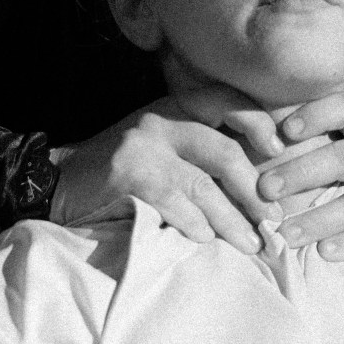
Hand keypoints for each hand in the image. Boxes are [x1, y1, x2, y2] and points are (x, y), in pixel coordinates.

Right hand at [50, 92, 283, 253]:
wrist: (61, 177)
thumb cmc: (124, 163)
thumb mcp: (165, 139)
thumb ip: (201, 142)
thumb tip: (260, 171)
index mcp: (177, 104)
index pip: (226, 100)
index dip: (259, 122)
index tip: (281, 151)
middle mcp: (163, 118)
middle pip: (223, 149)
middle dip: (254, 189)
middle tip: (273, 217)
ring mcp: (145, 145)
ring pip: (202, 184)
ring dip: (231, 219)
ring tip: (252, 244)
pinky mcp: (127, 173)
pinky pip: (172, 201)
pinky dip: (193, 223)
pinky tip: (207, 240)